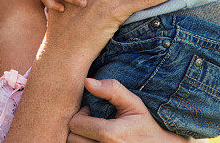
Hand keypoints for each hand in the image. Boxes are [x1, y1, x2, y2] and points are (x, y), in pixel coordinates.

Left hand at [68, 78, 189, 142]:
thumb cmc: (147, 125)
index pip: (75, 124)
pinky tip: (96, 138)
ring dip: (81, 137)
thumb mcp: (134, 104)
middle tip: (92, 121)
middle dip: (79, 127)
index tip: (92, 111)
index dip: (81, 115)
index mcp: (110, 135)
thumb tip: (87, 81)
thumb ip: (112, 90)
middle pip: (72, 138)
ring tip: (94, 131)